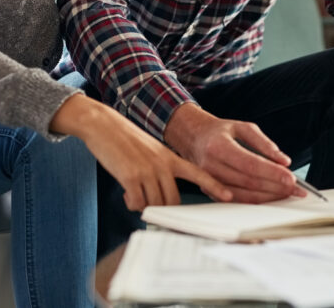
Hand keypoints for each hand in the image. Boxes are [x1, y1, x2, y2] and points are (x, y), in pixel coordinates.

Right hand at [51, 94, 231, 210]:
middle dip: (163, 208)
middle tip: (149, 203)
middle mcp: (163, 164)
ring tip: (133, 194)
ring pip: (155, 203)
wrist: (104, 125)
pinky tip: (126, 194)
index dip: (214, 186)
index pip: (198, 173)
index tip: (229, 196)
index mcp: (170, 157)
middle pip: (173, 200)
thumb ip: (161, 169)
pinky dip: (131, 204)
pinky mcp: (131, 176)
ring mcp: (148, 170)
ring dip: (144, 205)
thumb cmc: (126, 140)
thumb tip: (161, 195)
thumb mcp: (152, 150)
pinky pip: (137, 203)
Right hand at [163, 103, 304, 203]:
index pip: (250, 164)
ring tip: (287, 194)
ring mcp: (208, 181)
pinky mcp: (209, 191)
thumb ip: (264, 143)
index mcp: (219, 146)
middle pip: (248, 182)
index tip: (291, 178)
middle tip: (295, 188)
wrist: (192, 137)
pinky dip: (255, 201)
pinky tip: (270, 198)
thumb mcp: (242, 127)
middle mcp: (211, 165)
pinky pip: (236, 201)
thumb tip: (283, 160)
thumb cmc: (219, 132)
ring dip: (268, 197)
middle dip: (275, 187)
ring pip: (243, 195)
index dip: (272, 173)